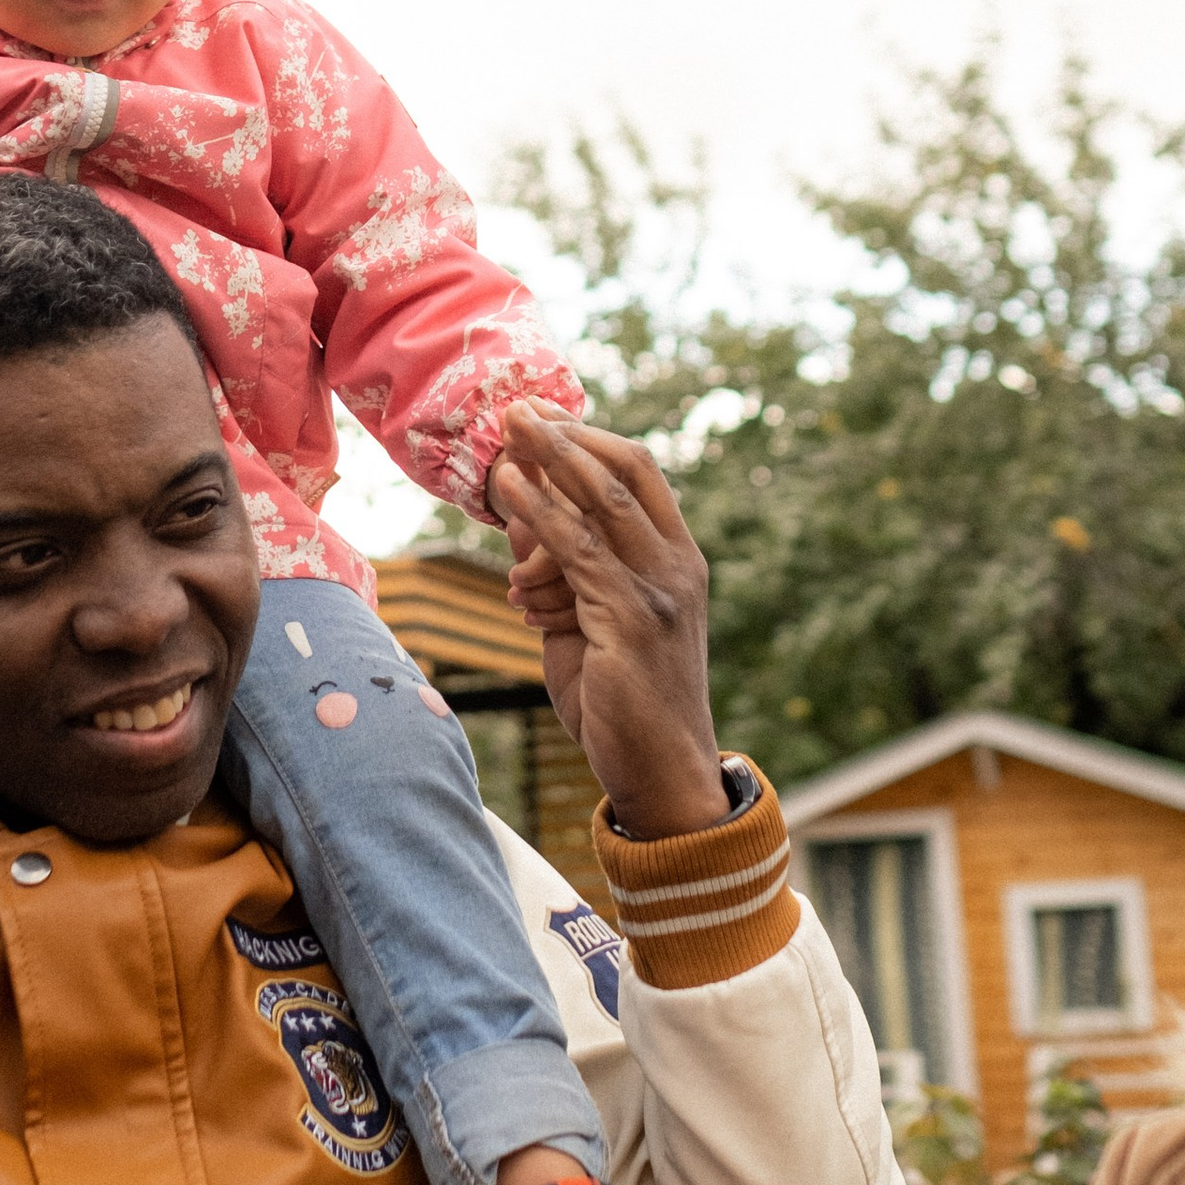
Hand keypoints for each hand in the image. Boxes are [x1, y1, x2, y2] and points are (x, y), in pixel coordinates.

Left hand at [487, 404, 728, 841]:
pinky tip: (511, 493)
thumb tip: (519, 510)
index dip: (587, 437)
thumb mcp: (589, 620)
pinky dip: (542, 516)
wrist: (661, 775)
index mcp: (679, 560)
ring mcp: (661, 593)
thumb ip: (564, 566)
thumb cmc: (624, 702)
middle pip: (623, 473)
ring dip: (549, 463)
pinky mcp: (632, 622)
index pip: (640, 473)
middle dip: (565, 436)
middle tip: (515, 409)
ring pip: (601, 505)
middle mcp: (679, 567)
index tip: (539, 416)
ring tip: (505, 436)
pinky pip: (580, 553)